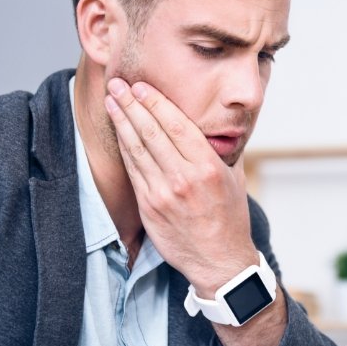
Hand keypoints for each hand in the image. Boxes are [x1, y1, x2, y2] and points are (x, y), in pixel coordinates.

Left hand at [105, 77, 257, 292]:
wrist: (220, 262)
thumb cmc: (230, 218)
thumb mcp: (235, 179)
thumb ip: (221, 151)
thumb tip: (213, 125)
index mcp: (208, 167)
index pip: (177, 125)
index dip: (156, 102)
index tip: (142, 86)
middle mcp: (184, 178)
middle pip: (151, 132)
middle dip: (132, 104)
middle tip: (118, 84)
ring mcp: (163, 194)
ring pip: (137, 149)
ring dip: (122, 122)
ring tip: (112, 101)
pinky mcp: (149, 208)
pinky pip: (133, 171)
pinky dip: (124, 148)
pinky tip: (119, 132)